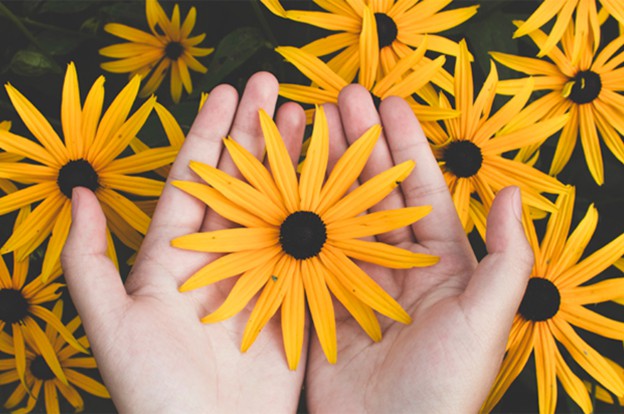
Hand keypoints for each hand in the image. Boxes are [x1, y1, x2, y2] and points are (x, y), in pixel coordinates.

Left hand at [61, 72, 306, 412]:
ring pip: (278, 204)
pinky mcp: (293, 297)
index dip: (210, 134)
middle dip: (256, 133)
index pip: (194, 180)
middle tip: (276, 88)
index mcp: (174, 255)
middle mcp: (219, 257)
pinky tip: (334, 179)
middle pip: (241, 182)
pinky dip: (322, 211)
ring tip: (309, 119)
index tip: (227, 92)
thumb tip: (78, 194)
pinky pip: (308, 244)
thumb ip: (87, 260)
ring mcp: (260, 274)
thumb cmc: (153, 388)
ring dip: (292, 161)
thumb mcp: (110, 322)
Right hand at [303, 85, 533, 412]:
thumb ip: (506, 258)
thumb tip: (511, 195)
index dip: (404, 145)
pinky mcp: (319, 300)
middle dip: (358, 143)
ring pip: (337, 212)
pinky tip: (284, 181)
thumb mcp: (487, 320)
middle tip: (338, 99)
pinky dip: (295, 214)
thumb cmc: (444, 384)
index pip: (419, 190)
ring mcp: (353, 280)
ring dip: (324, 169)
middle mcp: (395, 266)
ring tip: (307, 127)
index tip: (387, 103)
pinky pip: (307, 249)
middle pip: (373, 192)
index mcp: (439, 264)